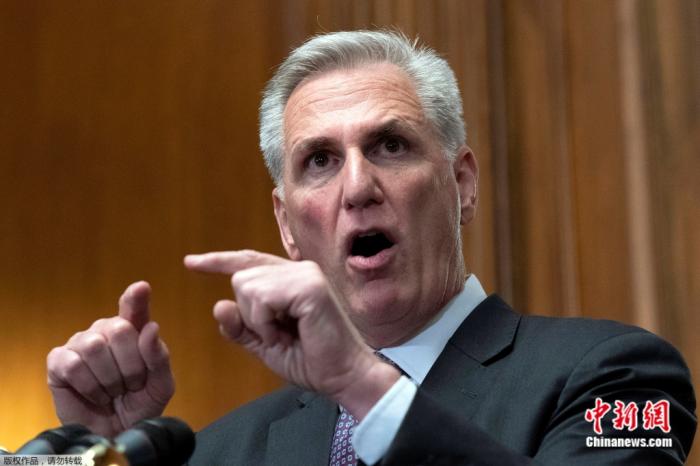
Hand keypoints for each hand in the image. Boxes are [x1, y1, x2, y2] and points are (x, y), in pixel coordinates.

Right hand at [46, 281, 174, 436]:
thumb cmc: (141, 404)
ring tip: (113, 391)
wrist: (118, 433)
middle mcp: (106, 330)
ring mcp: (81, 343)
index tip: (142, 288)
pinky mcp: (59, 361)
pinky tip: (94, 394)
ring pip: (95, 347)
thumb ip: (160, 357)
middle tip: (131, 384)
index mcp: (134, 330)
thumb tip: (152, 328)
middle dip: (131, 365)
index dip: (136, 298)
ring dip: (110, 379)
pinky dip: (89, 386)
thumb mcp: (161, 385)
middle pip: (119, 330)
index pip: (134, 307)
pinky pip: (73, 364)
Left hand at [185, 250, 399, 419]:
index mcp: (288, 279)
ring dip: (258, 320)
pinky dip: (265, 323)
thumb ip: (240, 327)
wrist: (342, 376)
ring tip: (285, 334)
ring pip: (247, 286)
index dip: (218, 261)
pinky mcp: (309, 287)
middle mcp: (297, 270)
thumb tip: (219, 304)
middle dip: (248, 315)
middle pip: (240, 278)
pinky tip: (286, 333)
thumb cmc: (310, 360)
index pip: (247, 261)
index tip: (190, 263)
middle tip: (277, 334)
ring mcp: (305, 275)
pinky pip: (262, 298)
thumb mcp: (264, 344)